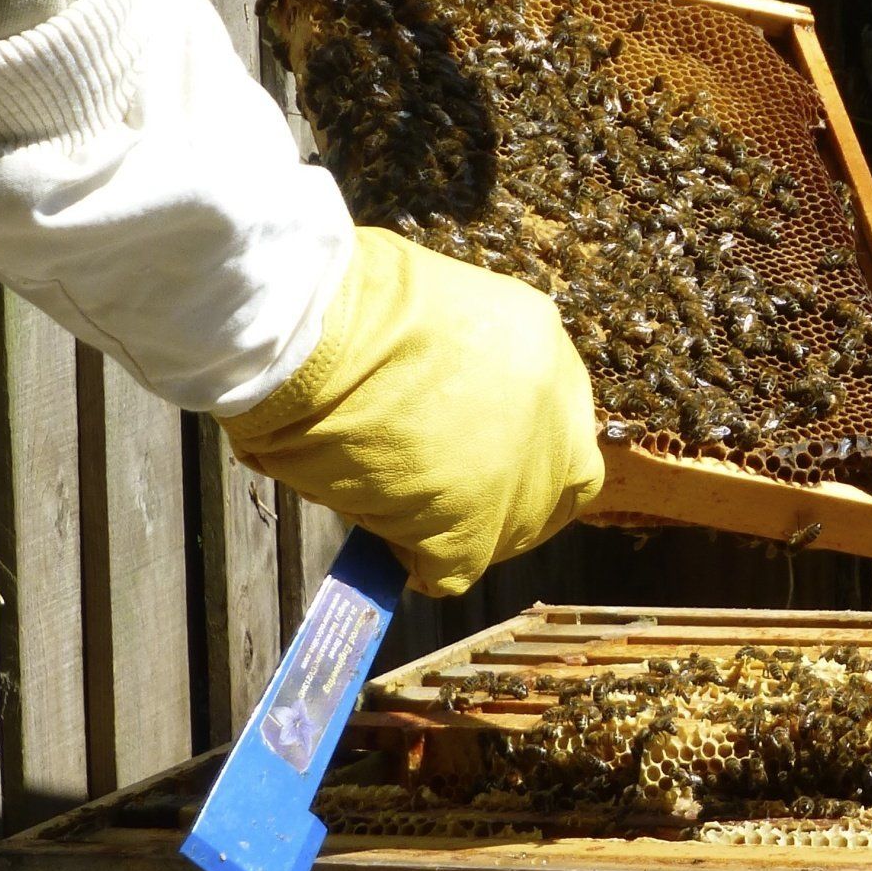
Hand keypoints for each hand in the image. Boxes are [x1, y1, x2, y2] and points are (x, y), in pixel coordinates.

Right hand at [222, 225, 602, 595]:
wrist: (313, 327)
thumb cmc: (345, 300)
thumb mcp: (438, 311)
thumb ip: (461, 362)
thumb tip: (440, 407)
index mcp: (539, 345)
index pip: (558, 417)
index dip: (521, 443)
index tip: (479, 451)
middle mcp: (549, 414)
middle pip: (551, 485)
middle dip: (502, 497)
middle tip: (442, 497)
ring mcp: (519, 480)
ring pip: (503, 531)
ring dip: (453, 527)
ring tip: (387, 500)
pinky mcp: (470, 532)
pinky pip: (448, 569)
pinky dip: (412, 559)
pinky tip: (377, 533)